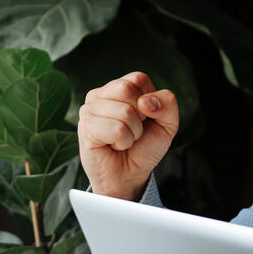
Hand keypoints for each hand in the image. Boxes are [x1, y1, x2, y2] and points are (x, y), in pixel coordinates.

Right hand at [77, 71, 178, 200]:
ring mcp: (89, 109)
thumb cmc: (144, 147)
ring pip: (124, 111)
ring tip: (123, 140)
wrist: (130, 175)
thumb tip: (145, 102)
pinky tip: (113, 146)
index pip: (138, 78)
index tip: (144, 119)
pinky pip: (116, 129)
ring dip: (132, 133)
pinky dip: (123, 142)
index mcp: (119, 87)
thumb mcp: (167, 124)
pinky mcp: (85, 127)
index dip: (150, 102)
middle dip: (140, 117)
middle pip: (127, 89)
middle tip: (133, 131)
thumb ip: (167, 104)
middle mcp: (101, 94)